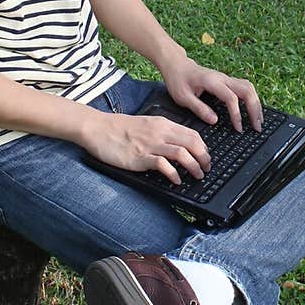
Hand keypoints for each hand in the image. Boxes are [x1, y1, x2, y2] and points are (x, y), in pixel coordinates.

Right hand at [80, 108, 210, 184]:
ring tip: (197, 176)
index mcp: (163, 124)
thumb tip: (179, 144)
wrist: (97, 128)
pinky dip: (173, 173)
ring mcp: (150, 145)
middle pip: (192, 143)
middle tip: (206, 169)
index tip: (206, 158)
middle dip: (204, 158)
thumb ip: (163, 133)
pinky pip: (162, 164)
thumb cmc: (119, 128)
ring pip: (182, 153)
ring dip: (194, 166)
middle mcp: (159, 133)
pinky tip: (176, 180)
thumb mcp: (146, 125)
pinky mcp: (139, 157)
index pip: (192, 134)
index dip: (204, 148)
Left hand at [161, 55, 263, 132]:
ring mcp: (226, 78)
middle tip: (257, 127)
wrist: (177, 65)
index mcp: (211, 81)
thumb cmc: (178, 80)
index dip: (236, 114)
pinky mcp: (227, 81)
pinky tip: (253, 110)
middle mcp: (222, 78)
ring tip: (259, 120)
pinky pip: (245, 88)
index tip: (238, 129)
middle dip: (255, 109)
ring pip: (249, 87)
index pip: (231, 98)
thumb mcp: (182, 97)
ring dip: (256, 104)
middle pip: (247, 90)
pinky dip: (252, 99)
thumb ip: (198, 108)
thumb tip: (214, 120)